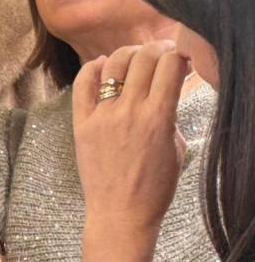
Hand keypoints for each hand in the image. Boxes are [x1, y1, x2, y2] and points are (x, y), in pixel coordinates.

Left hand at [72, 41, 189, 261]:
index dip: (178, 55)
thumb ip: (170, 114)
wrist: (120, 212)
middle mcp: (129, 111)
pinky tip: (101, 66)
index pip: (170, 65)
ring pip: (113, 64)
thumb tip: (167, 88)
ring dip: (127, 53)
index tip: (180, 59)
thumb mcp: (176, 148)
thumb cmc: (155, 187)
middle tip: (160, 54)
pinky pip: (82, 84)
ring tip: (134, 58)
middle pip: (144, 58)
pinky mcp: (81, 123)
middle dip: (157, 49)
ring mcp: (102, 115)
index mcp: (159, 117)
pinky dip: (92, 68)